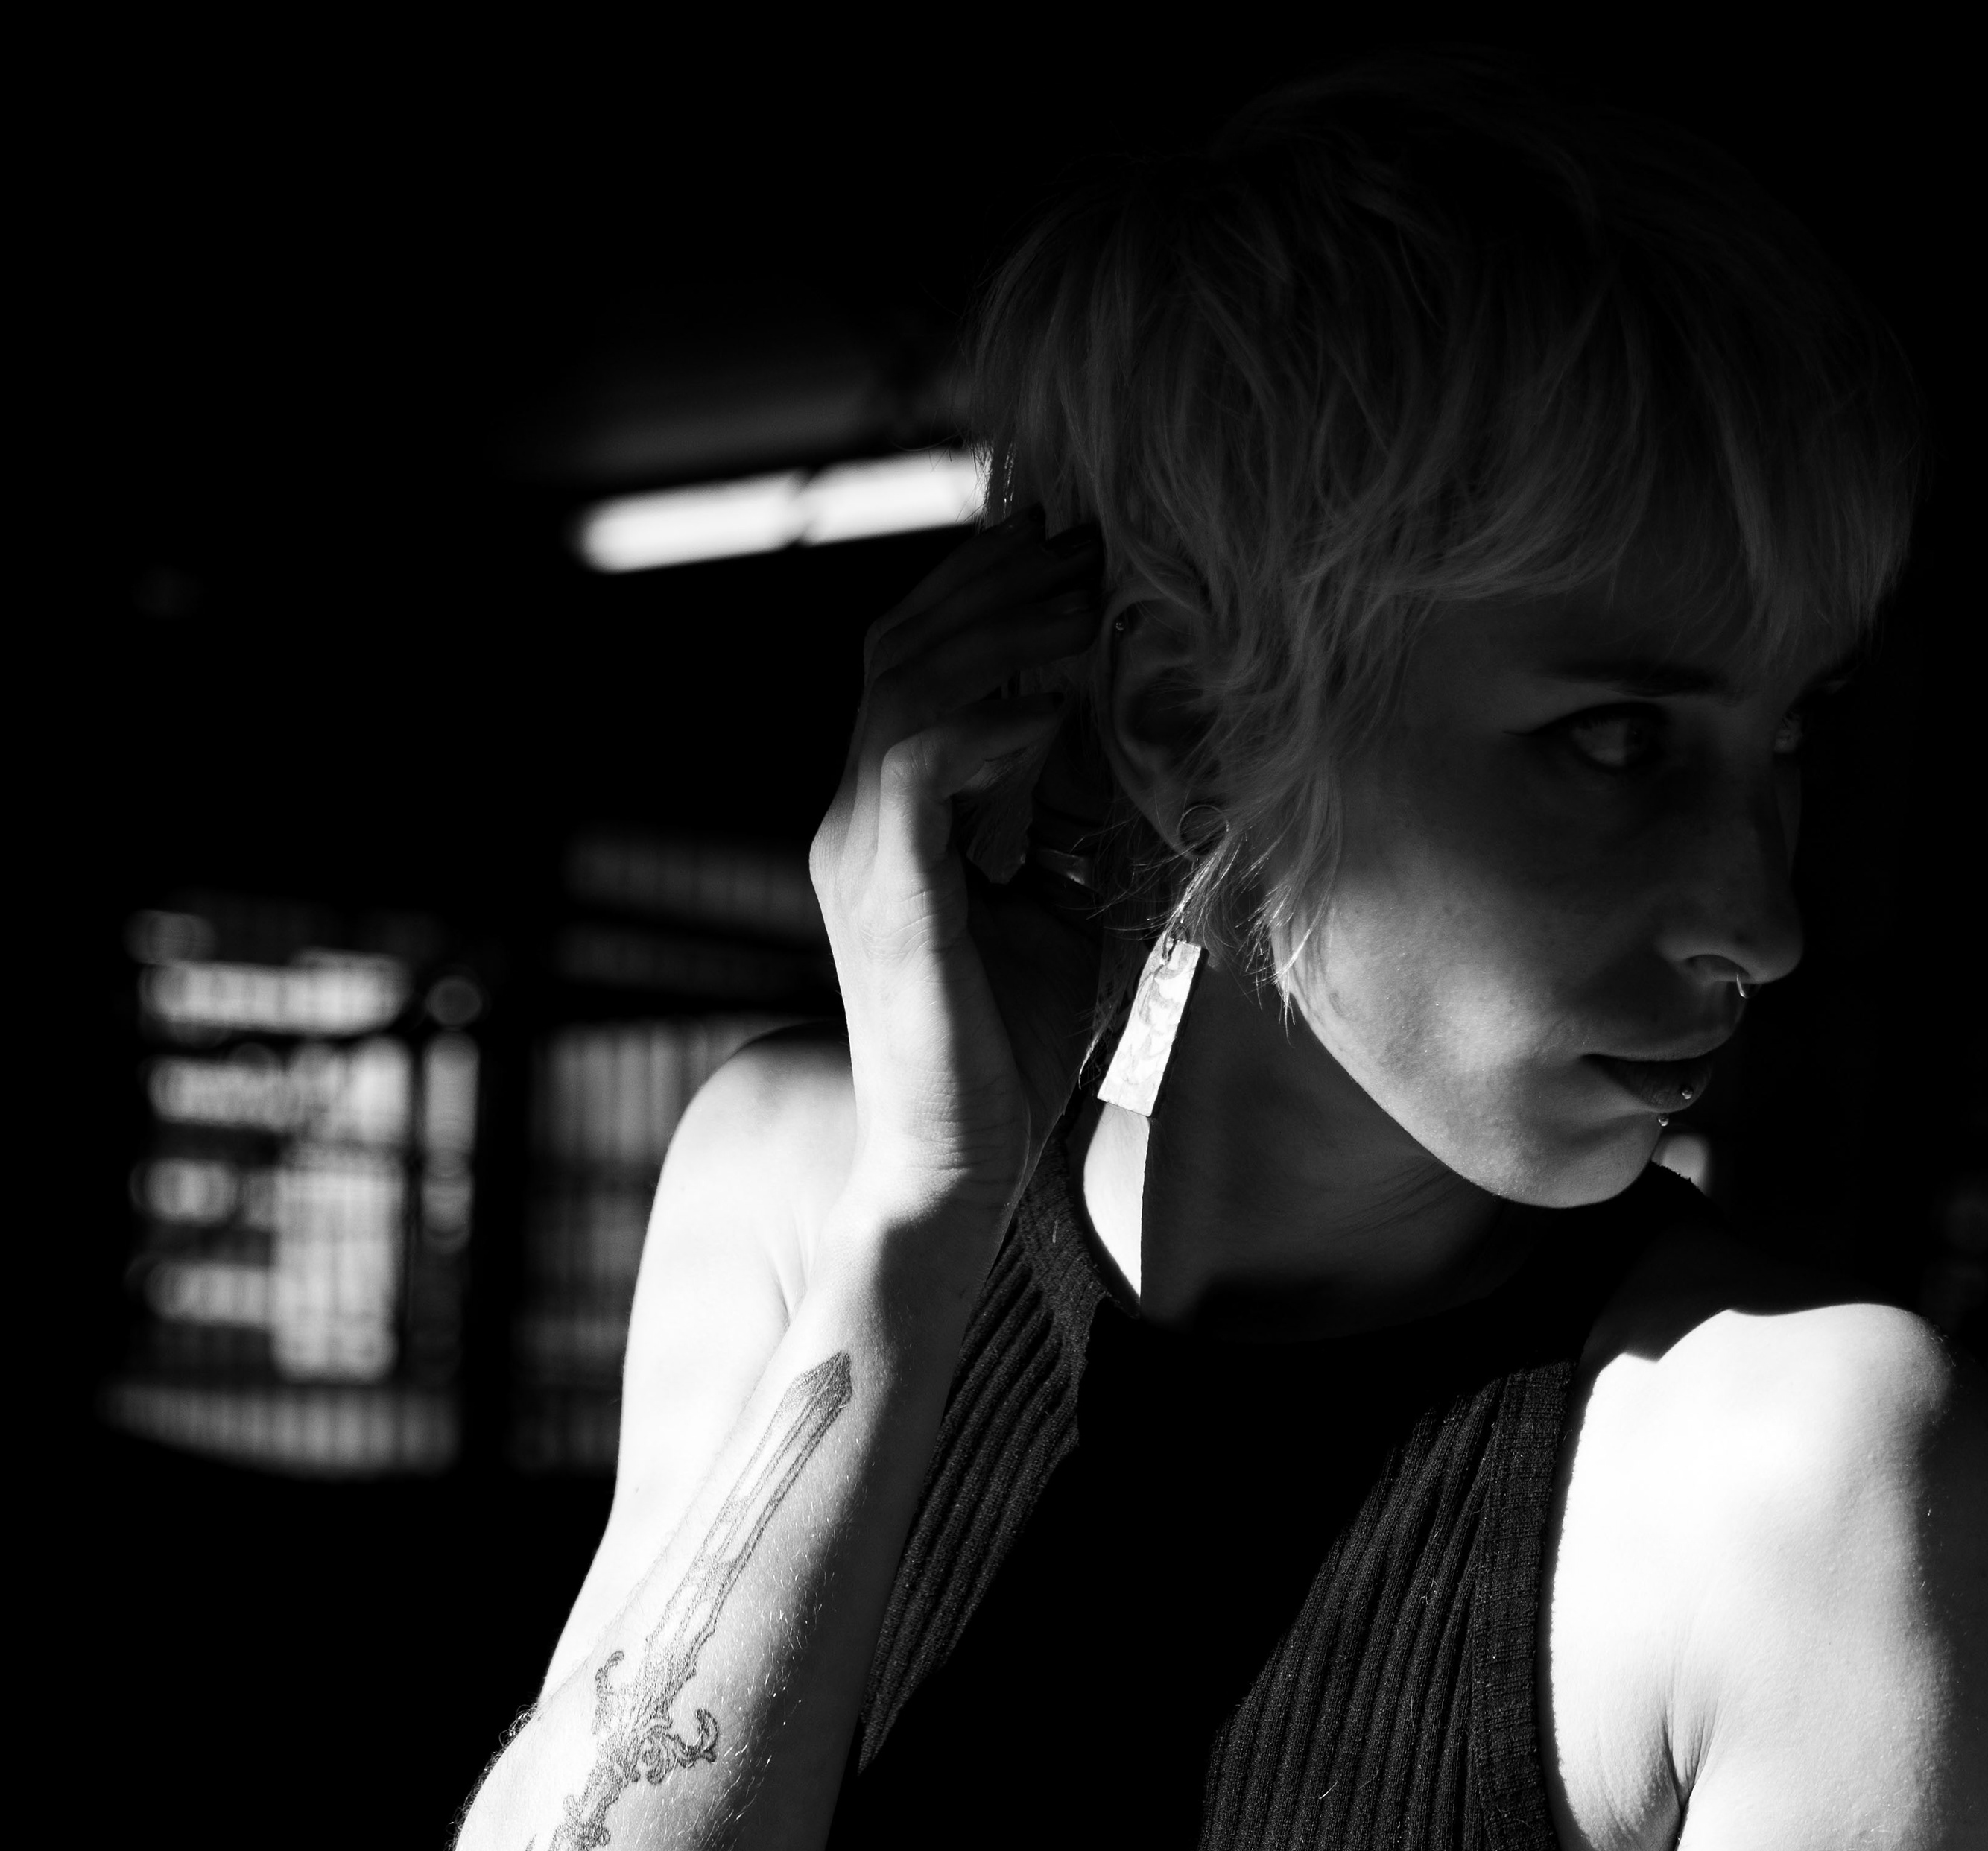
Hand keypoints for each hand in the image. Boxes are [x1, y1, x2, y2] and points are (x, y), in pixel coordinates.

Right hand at [808, 507, 1113, 1226]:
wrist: (954, 1167)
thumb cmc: (1003, 1059)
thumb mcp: (1058, 918)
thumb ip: (1073, 836)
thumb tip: (1134, 759)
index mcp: (884, 821)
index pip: (911, 664)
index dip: (980, 596)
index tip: (1068, 556)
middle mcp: (853, 821)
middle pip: (899, 646)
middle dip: (993, 584)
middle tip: (1084, 546)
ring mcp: (858, 853)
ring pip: (902, 684)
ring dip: (997, 632)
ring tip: (1082, 605)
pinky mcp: (888, 893)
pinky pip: (915, 761)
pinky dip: (985, 718)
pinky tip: (1054, 707)